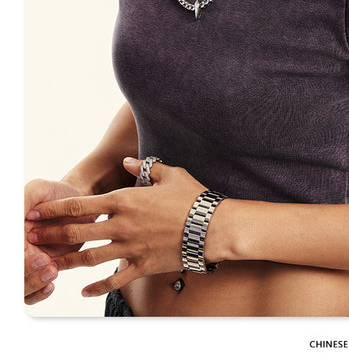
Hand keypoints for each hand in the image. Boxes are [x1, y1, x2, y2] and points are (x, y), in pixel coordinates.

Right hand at [24, 178, 84, 304]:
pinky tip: (50, 285)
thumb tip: (17, 217)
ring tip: (52, 272)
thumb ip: (24, 200)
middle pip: (12, 275)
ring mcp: (29, 262)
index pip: (8, 256)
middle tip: (47, 262)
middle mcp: (18, 249)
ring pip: (21, 288)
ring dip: (33, 284)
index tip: (35, 253)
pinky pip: (34, 291)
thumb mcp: (38, 189)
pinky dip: (39, 292)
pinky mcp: (44, 269)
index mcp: (13, 233)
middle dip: (26, 275)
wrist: (79, 200)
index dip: (19, 259)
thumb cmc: (55, 193)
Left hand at [26, 159, 208, 297]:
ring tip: (50, 264)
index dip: (55, 210)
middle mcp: (122, 225)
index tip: (38, 212)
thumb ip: (144, 167)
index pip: (81, 205)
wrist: (211, 226)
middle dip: (51, 236)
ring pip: (90, 258)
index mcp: (125, 200)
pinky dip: (97, 286)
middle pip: (77, 233)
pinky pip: (113, 279)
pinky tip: (84, 291)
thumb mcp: (168, 173)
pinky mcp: (141, 265)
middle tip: (32, 239)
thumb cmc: (192, 197)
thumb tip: (126, 163)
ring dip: (67, 262)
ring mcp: (131, 248)